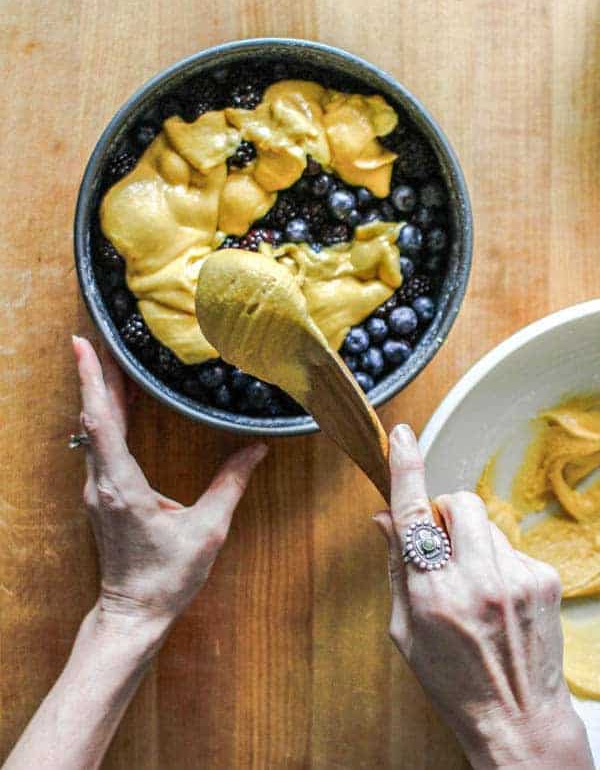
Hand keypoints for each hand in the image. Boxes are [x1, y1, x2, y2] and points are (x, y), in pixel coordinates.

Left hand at [72, 336, 266, 639]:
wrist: (133, 614)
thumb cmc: (166, 577)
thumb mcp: (207, 529)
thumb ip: (231, 483)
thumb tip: (257, 448)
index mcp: (121, 485)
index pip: (101, 421)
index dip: (92, 380)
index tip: (83, 345)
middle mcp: (100, 482)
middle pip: (93, 417)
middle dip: (96, 374)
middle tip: (99, 336)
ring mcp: (96, 489)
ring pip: (93, 430)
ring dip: (99, 393)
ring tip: (109, 358)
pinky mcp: (101, 495)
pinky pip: (98, 444)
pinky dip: (106, 415)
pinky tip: (118, 402)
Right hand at [374, 425, 592, 769]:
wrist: (520, 722)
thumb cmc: (455, 683)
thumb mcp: (405, 632)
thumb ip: (396, 568)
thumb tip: (385, 518)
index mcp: (433, 594)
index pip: (414, 513)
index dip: (406, 469)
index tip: (402, 438)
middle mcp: (477, 580)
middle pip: (459, 501)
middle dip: (446, 510)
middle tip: (441, 540)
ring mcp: (516, 578)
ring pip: (486, 522)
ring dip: (473, 539)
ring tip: (474, 583)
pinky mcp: (544, 579)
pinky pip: (511, 546)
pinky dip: (498, 560)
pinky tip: (498, 597)